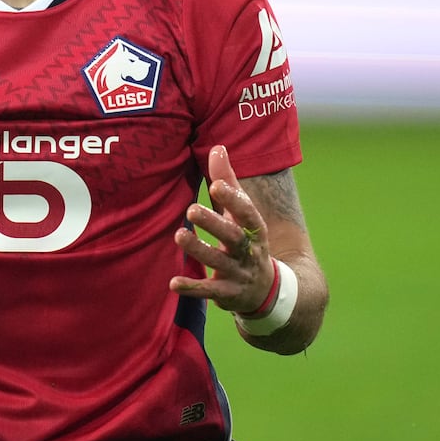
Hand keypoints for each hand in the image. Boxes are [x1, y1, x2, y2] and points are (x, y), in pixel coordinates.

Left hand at [169, 145, 275, 314]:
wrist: (267, 289)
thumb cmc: (246, 240)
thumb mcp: (241, 213)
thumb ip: (228, 182)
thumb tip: (218, 147)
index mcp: (254, 228)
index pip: (246, 211)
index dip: (233, 198)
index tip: (216, 184)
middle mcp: (249, 250)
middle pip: (233, 236)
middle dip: (214, 223)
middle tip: (191, 209)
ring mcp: (238, 273)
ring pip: (219, 262)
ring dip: (199, 250)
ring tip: (179, 236)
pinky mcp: (226, 293)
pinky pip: (208, 290)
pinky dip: (192, 287)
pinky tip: (173, 282)